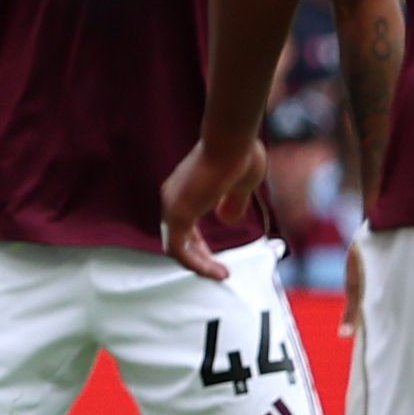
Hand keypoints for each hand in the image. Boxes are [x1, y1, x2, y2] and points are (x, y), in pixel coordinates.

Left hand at [154, 137, 257, 282]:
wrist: (232, 140)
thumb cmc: (239, 154)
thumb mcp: (241, 185)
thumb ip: (233, 203)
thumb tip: (227, 219)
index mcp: (184, 189)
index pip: (183, 225)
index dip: (198, 244)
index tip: (215, 256)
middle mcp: (172, 197)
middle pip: (177, 238)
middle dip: (198, 257)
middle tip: (217, 270)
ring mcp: (172, 205)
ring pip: (177, 248)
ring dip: (199, 265)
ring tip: (220, 274)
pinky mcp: (177, 214)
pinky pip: (179, 250)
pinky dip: (196, 264)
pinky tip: (217, 271)